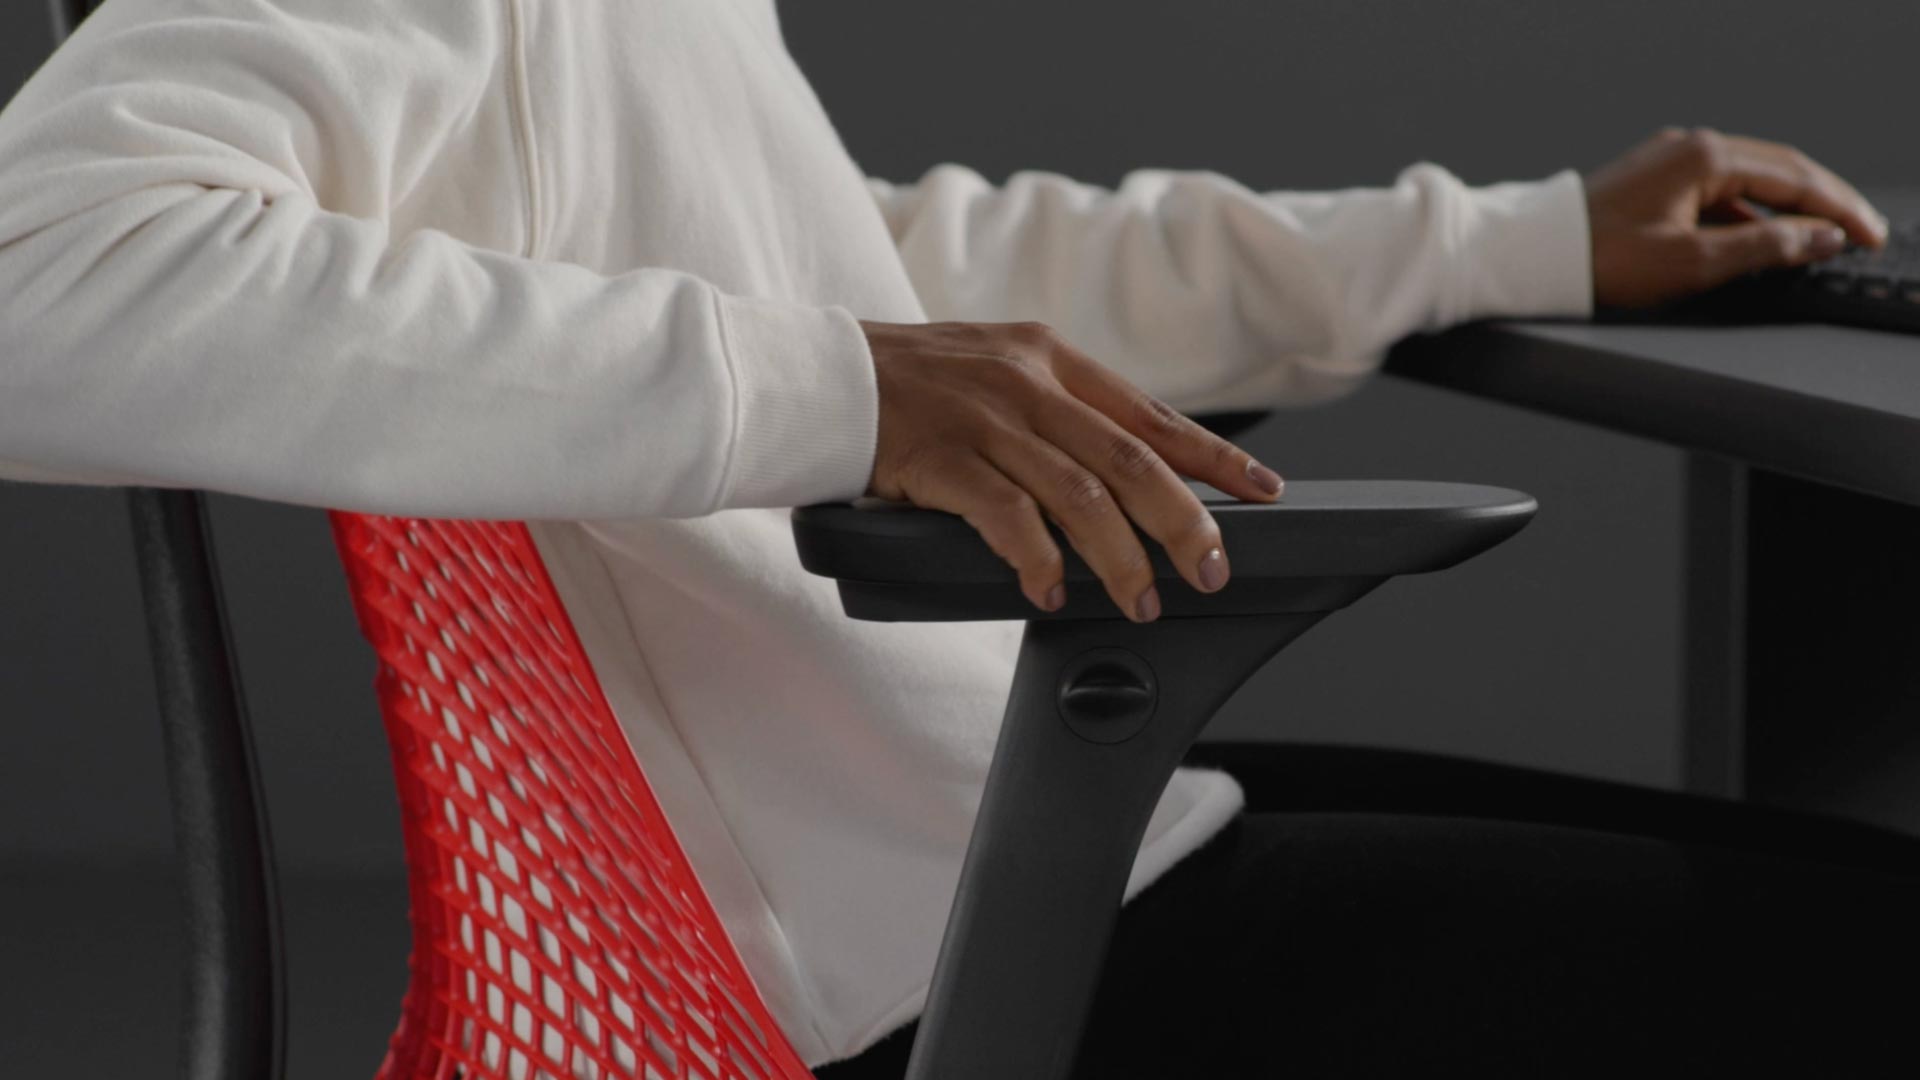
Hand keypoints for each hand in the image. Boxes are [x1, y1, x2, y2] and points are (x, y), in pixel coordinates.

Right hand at [862, 320, 1284, 621]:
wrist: (819, 376)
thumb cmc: (909, 384)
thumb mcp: (995, 370)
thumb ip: (1055, 409)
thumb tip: (1122, 470)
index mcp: (1050, 358)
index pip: (1151, 415)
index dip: (1213, 459)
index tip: (1261, 492)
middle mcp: (1027, 384)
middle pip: (1131, 461)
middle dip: (1184, 522)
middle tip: (1213, 569)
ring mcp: (985, 420)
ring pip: (1081, 496)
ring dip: (1121, 557)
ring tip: (1141, 599)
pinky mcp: (940, 458)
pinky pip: (1007, 516)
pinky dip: (1037, 559)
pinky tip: (1051, 590)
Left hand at [1586, 127, 1888, 307]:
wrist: (1532, 257)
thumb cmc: (1600, 261)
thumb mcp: (1693, 262)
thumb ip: (1764, 249)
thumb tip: (1819, 238)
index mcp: (1705, 158)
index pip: (1795, 178)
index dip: (1838, 210)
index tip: (1868, 235)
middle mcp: (1690, 148)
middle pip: (1779, 171)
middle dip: (1823, 204)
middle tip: (1860, 233)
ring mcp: (1670, 162)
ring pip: (1749, 183)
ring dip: (1785, 211)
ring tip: (1818, 241)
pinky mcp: (1653, 182)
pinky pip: (1717, 193)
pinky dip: (1747, 216)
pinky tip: (1758, 242)